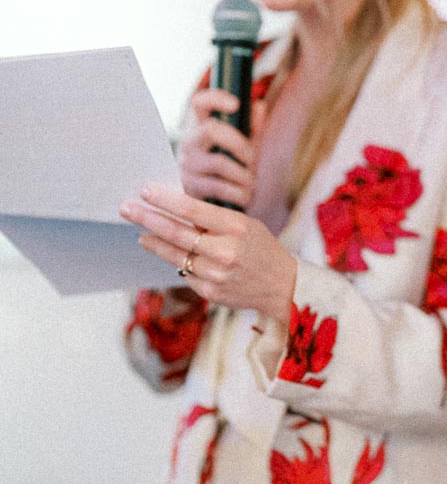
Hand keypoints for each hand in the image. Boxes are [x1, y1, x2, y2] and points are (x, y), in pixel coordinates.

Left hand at [120, 183, 296, 324]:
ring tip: (140, 233)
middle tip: (126, 208)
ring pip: (174, 255)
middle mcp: (224, 251)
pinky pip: (184, 273)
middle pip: (176, 232)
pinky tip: (167, 253)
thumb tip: (176, 209)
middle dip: (147, 218)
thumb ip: (214, 220)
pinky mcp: (210, 293)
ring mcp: (216, 275)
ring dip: (153, 242)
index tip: (145, 191)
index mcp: (236, 227)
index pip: (192, 209)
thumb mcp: (246, 226)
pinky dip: (174, 261)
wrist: (283, 286)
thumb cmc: (262, 249)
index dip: (165, 199)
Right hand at [178, 88, 265, 207]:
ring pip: (219, 162)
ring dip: (243, 174)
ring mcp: (186, 165)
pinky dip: (238, 192)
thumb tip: (259, 105)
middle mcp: (188, 142)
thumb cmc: (228, 168)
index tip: (235, 104)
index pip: (199, 103)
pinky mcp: (189, 188)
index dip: (215, 99)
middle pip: (210, 130)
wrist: (207, 205)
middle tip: (251, 157)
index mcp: (199, 126)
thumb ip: (251, 126)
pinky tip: (244, 195)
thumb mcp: (241, 145)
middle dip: (239, 143)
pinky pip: (218, 187)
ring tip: (251, 182)